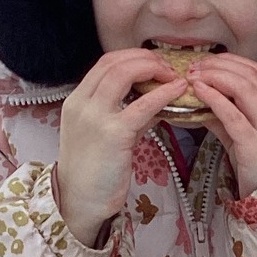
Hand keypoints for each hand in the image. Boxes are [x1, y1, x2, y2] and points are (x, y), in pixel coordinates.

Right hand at [57, 50, 184, 247]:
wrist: (80, 201)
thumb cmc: (94, 172)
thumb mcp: (106, 135)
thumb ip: (127, 115)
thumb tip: (154, 101)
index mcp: (77, 100)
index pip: (105, 63)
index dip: (132, 56)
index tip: (154, 63)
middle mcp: (82, 103)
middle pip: (114, 62)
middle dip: (145, 58)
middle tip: (168, 67)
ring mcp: (95, 116)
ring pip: (124, 73)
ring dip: (153, 68)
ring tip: (173, 75)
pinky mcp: (113, 133)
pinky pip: (142, 105)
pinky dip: (163, 93)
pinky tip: (178, 91)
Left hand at [181, 53, 256, 197]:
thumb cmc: (255, 168)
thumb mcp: (240, 136)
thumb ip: (224, 115)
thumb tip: (199, 96)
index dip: (230, 62)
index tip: (207, 61)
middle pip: (250, 76)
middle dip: (219, 66)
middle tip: (194, 67)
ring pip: (245, 90)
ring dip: (215, 77)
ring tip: (193, 76)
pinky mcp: (256, 146)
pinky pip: (234, 115)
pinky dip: (215, 99)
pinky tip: (199, 92)